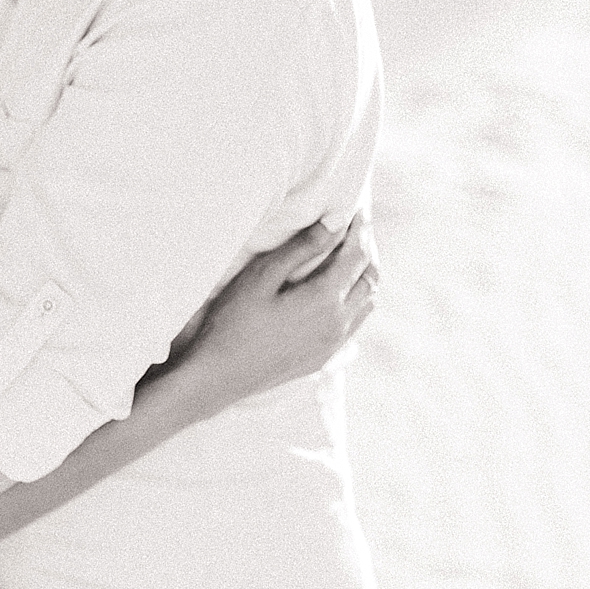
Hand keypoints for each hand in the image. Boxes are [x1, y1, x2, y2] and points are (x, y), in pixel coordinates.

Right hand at [177, 218, 378, 404]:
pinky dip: (355, 301)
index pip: (356, 256)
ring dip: (363, 277)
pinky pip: (354, 324)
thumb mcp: (262, 277)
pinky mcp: (323, 357)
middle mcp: (338, 323)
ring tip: (349, 257)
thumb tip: (334, 223)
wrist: (220, 376)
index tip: (355, 212)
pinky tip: (338, 293)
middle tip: (355, 231)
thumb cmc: (233, 321)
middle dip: (365, 251)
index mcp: (325, 299)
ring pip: (367, 303)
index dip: (358, 230)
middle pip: (369, 278)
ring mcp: (333, 344)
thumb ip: (301, 249)